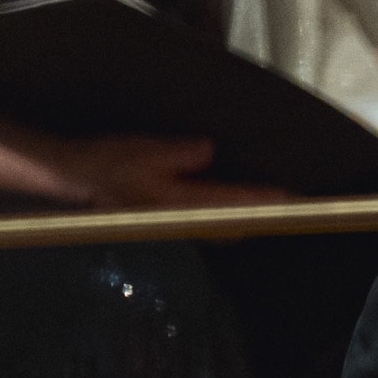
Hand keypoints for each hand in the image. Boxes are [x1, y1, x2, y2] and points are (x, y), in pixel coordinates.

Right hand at [0, 130, 286, 208]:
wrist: (77, 177)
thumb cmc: (110, 163)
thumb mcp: (142, 151)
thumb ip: (178, 154)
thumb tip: (208, 150)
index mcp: (179, 205)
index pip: (233, 205)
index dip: (264, 203)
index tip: (293, 199)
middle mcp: (183, 221)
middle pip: (235, 225)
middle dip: (265, 218)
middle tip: (300, 209)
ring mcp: (178, 225)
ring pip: (226, 228)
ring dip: (250, 219)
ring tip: (279, 209)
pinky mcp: (172, 221)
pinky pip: (212, 222)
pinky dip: (231, 217)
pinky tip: (241, 209)